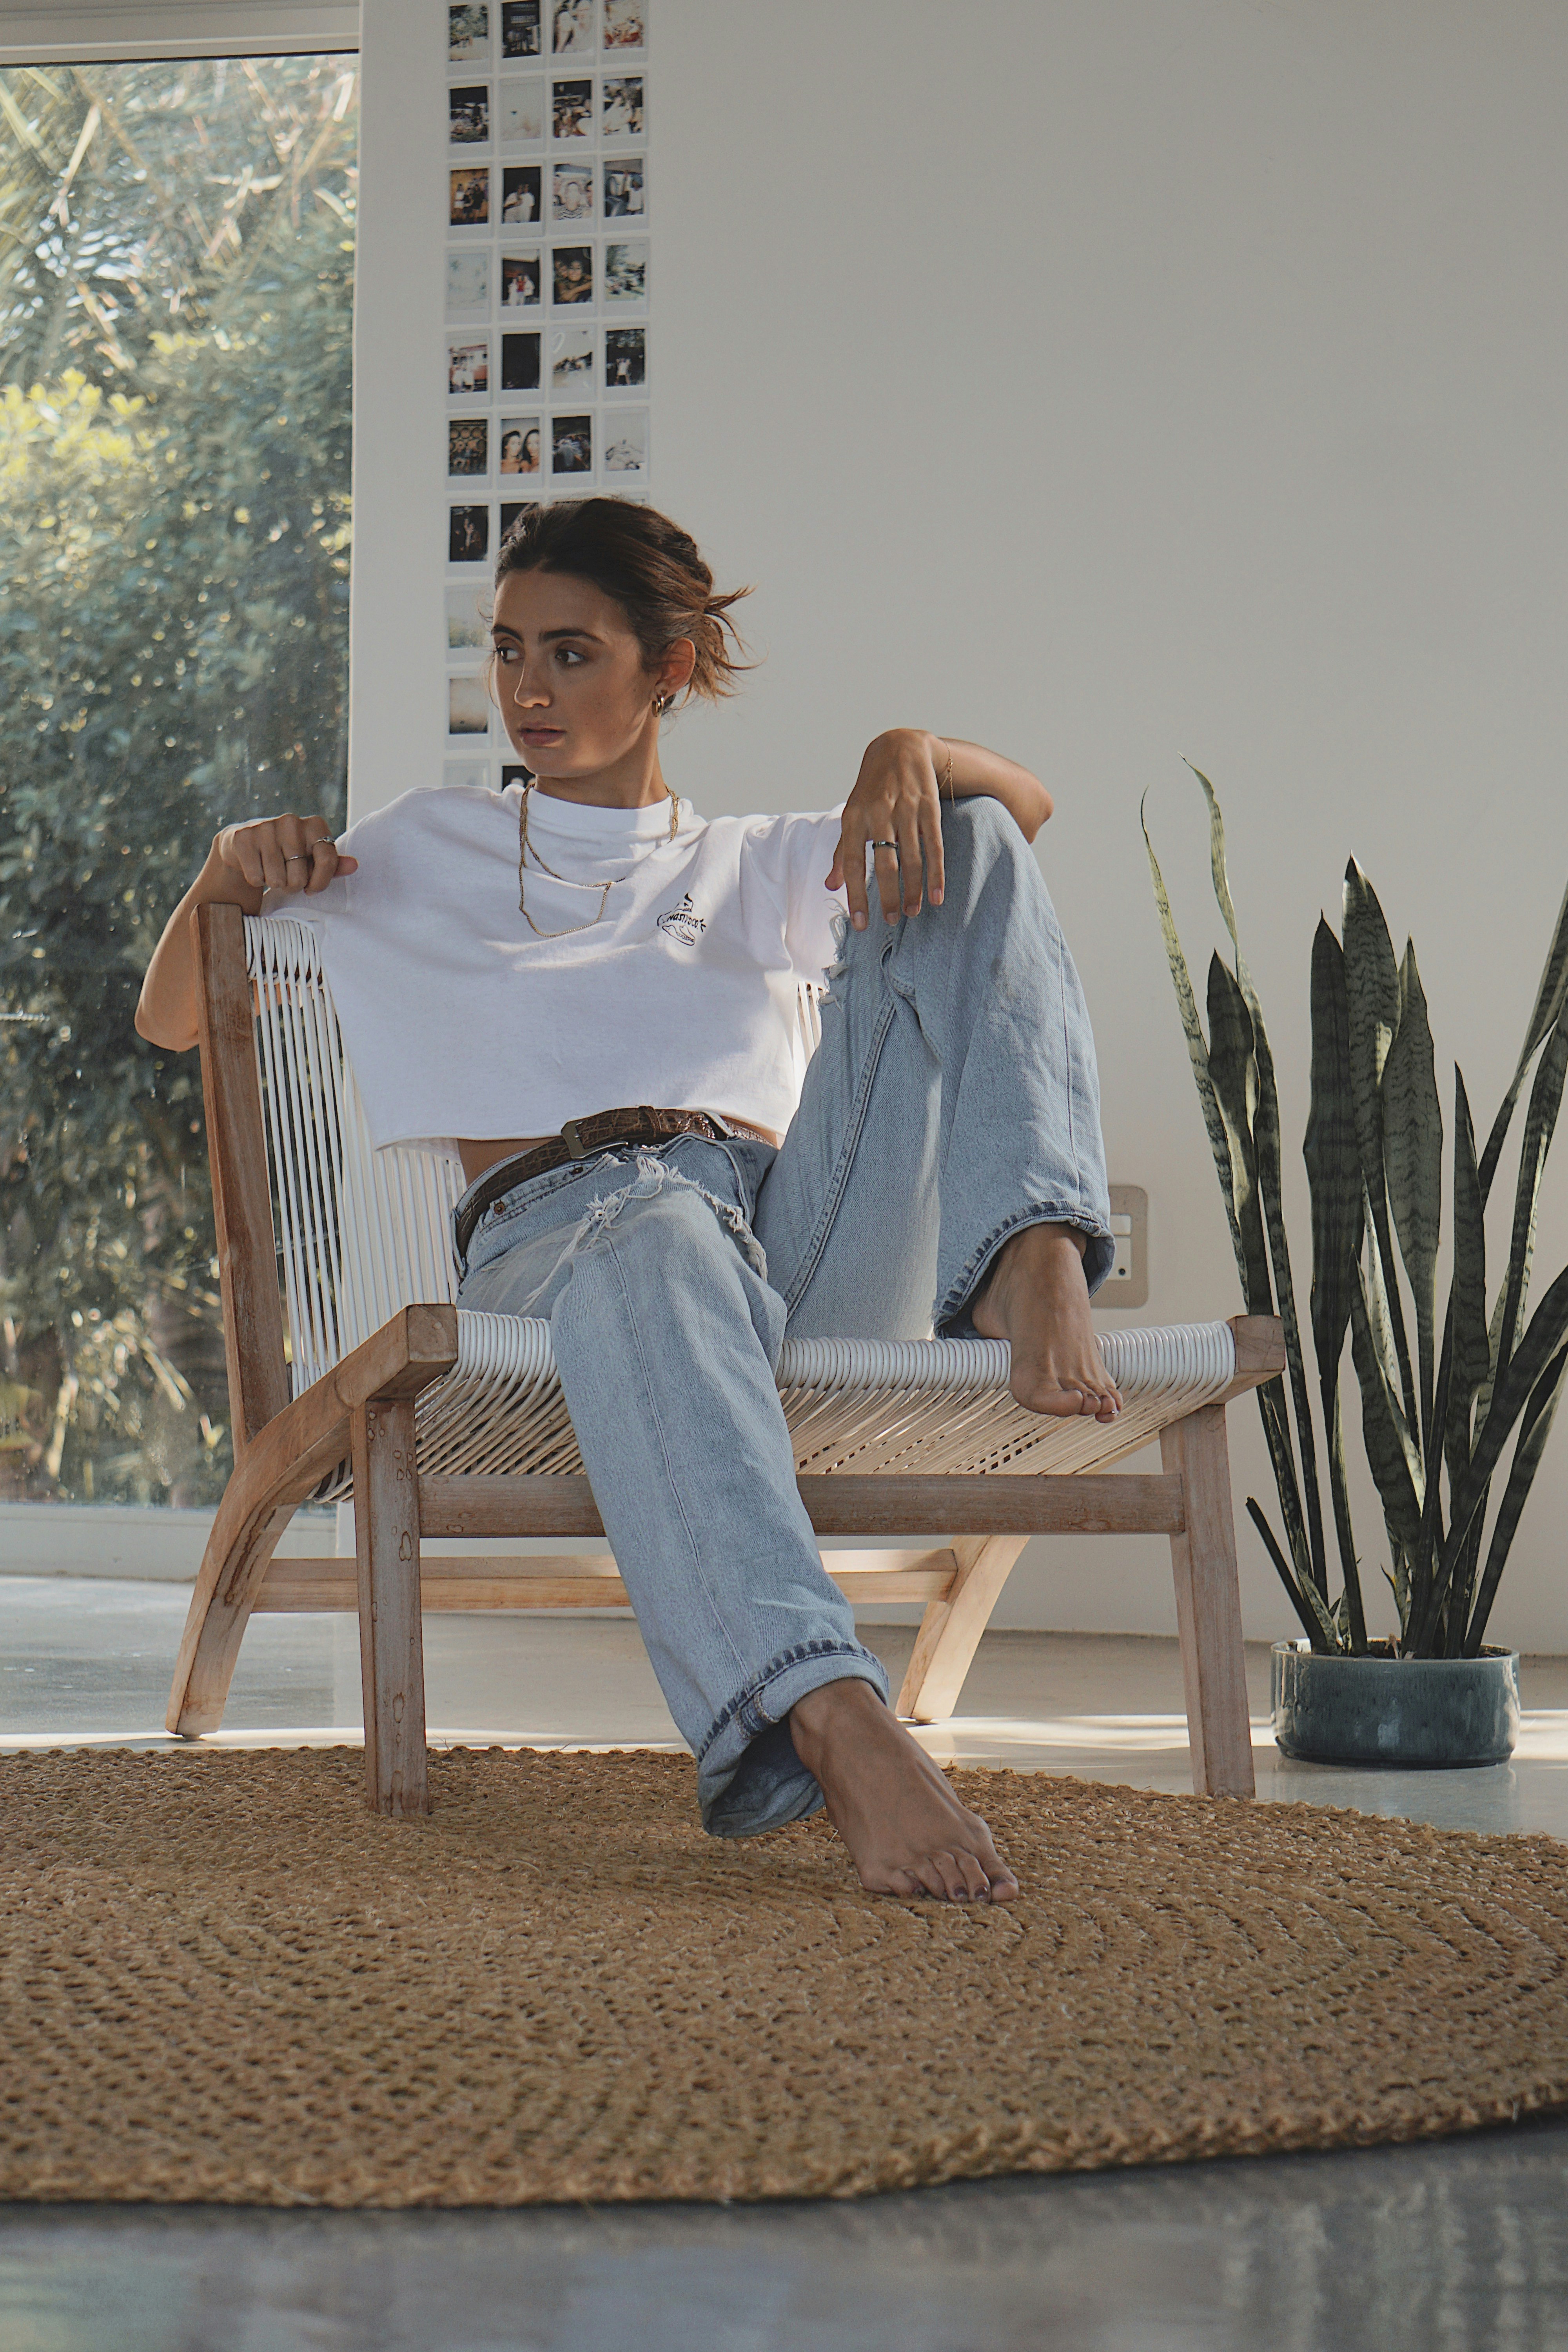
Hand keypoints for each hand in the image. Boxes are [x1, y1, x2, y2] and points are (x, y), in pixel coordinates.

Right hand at [211, 812, 357, 901]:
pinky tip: (256, 866)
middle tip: (286, 874)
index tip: (312, 888)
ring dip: (275, 883)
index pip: (328, 861)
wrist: (246, 842)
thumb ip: (333, 863)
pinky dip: (256, 879)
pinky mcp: (244, 838)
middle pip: (299, 877)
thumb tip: (354, 865)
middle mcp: (291, 821)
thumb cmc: (287, 854)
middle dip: (293, 884)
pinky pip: (256, 877)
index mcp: (315, 825)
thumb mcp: (313, 858)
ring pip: (277, 880)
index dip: (320, 883)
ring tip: (272, 870)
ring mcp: (266, 827)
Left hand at [826, 729, 945, 929]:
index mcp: (854, 818)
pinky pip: (933, 846)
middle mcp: (878, 814)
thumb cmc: (871, 790)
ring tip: (911, 913)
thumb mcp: (851, 815)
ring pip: (911, 858)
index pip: (852, 862)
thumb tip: (830, 886)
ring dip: (912, 889)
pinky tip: (937, 895)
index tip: (860, 922)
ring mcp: (905, 811)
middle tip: (890, 921)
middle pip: (883, 863)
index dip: (856, 894)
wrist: (900, 747)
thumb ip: (841, 851)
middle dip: (887, 896)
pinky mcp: (928, 808)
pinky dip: (936, 873)